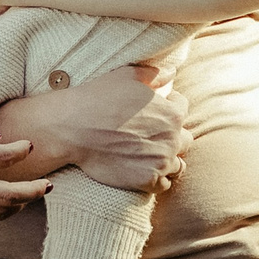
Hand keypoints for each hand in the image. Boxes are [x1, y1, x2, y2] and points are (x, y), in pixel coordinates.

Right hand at [57, 61, 191, 191]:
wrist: (73, 128)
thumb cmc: (99, 98)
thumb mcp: (129, 75)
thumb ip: (155, 74)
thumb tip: (171, 73)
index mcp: (172, 113)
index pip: (182, 109)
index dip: (167, 108)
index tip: (152, 113)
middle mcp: (172, 139)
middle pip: (184, 139)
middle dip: (172, 137)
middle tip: (150, 137)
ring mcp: (161, 161)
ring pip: (177, 165)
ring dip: (167, 160)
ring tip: (149, 157)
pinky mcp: (147, 180)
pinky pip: (164, 184)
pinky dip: (158, 179)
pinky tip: (144, 171)